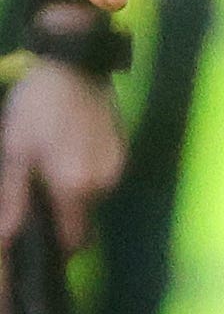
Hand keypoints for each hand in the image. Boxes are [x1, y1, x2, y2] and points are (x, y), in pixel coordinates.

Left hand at [0, 63, 126, 252]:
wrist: (73, 67)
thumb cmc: (36, 110)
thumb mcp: (15, 152)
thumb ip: (13, 197)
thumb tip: (7, 238)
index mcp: (76, 188)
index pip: (74, 238)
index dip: (56, 246)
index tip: (38, 240)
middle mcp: (104, 184)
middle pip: (83, 218)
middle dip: (61, 213)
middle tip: (35, 190)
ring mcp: (117, 166)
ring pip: (92, 196)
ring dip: (72, 191)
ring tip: (49, 165)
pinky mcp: (122, 150)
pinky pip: (101, 176)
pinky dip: (83, 173)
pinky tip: (67, 150)